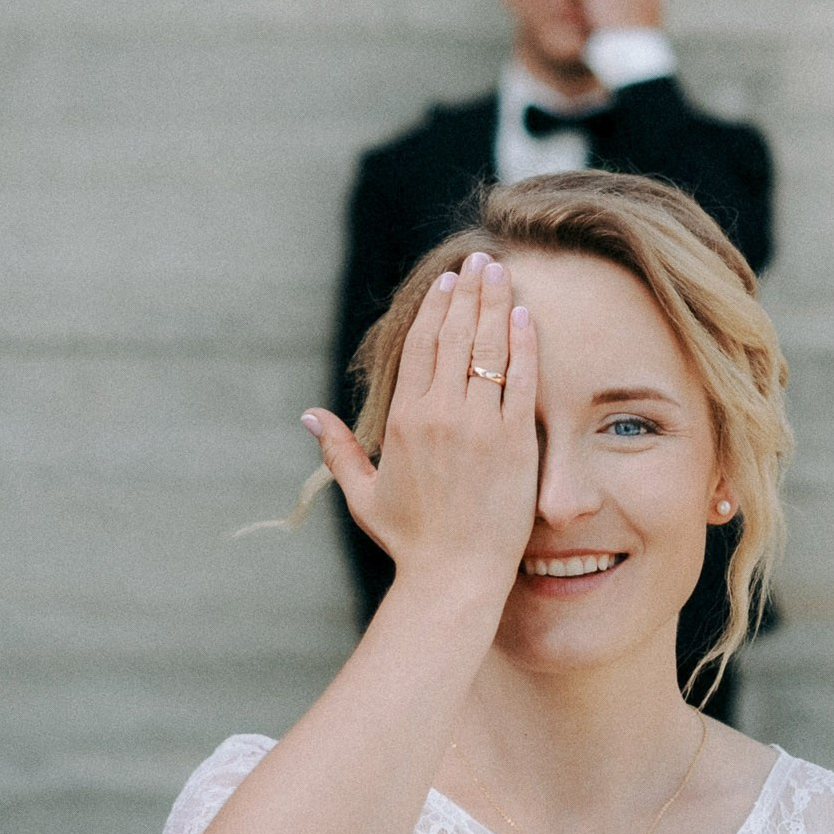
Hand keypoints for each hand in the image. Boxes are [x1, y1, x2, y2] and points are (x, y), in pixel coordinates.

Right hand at [304, 250, 539, 595]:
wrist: (454, 574)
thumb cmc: (410, 539)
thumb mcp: (364, 493)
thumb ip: (338, 450)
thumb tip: (310, 416)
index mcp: (403, 419)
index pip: (420, 346)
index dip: (435, 308)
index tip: (447, 282)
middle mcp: (439, 414)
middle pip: (455, 335)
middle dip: (468, 291)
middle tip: (480, 259)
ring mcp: (479, 425)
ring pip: (487, 348)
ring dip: (494, 303)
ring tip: (500, 271)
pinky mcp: (514, 441)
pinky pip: (521, 379)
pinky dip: (522, 343)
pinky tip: (524, 315)